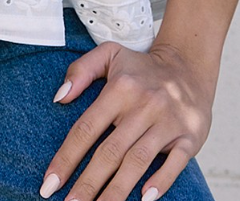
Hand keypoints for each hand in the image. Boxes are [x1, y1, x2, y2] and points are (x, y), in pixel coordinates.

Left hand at [39, 40, 213, 200]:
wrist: (188, 67)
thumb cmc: (141, 68)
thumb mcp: (108, 55)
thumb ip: (81, 71)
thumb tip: (59, 97)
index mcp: (120, 88)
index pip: (87, 128)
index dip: (67, 157)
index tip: (50, 183)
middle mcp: (143, 106)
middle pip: (110, 152)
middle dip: (87, 183)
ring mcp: (167, 122)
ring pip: (138, 162)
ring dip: (116, 191)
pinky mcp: (189, 137)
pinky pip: (175, 163)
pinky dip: (160, 182)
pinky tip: (143, 199)